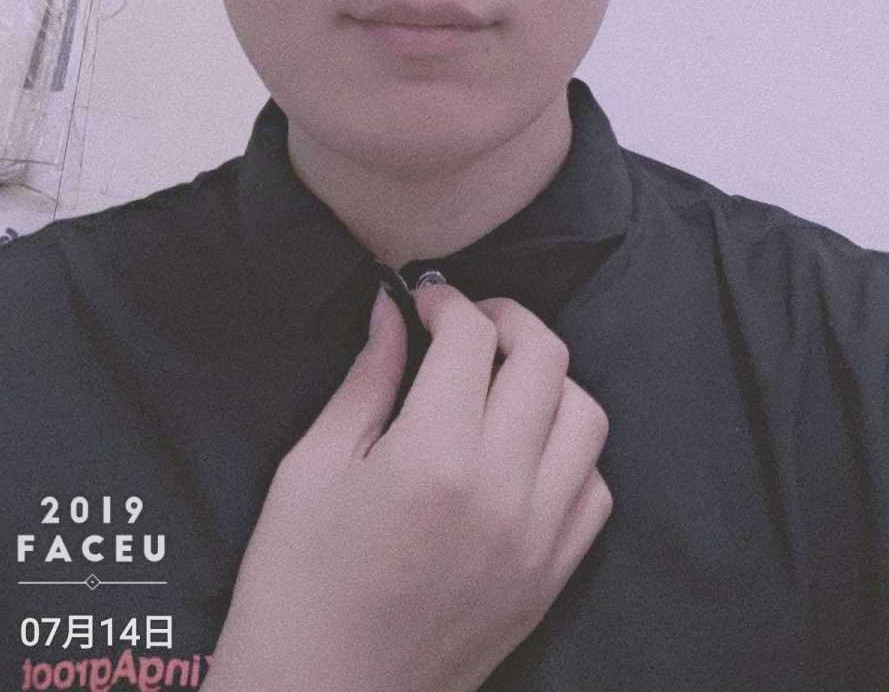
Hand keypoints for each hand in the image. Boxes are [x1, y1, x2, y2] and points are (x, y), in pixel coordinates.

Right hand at [204, 281, 613, 691]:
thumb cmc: (294, 587)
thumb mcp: (310, 470)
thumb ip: (366, 381)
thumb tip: (392, 311)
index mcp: (433, 458)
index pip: (473, 336)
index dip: (447, 301)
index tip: (423, 302)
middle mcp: (501, 493)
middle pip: (546, 359)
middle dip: (506, 321)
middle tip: (466, 326)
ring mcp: (536, 541)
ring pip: (586, 418)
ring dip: (549, 383)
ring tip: (501, 384)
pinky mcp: (550, 581)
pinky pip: (594, 490)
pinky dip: (570, 453)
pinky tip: (523, 452)